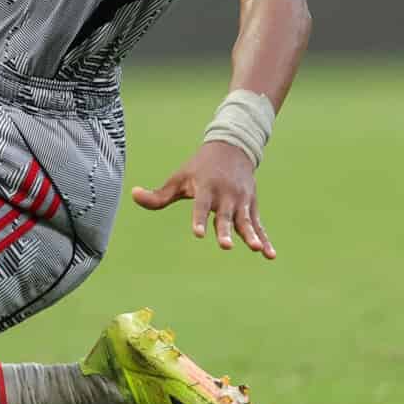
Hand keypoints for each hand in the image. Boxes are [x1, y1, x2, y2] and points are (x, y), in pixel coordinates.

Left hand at [131, 140, 274, 258]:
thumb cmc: (199, 168)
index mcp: (206, 188)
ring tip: (257, 249)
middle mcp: (225, 195)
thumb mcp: (179, 178)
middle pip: (225, 216)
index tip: (197, 233)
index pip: (201, 206)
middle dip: (225, 231)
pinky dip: (266, 239)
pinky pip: (259, 226)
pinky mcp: (252, 207)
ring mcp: (241, 201)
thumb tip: (133, 195)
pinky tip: (270, 256)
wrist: (232, 148)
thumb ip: (159, 194)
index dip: (199, 219)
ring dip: (252, 235)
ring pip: (246, 221)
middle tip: (225, 246)